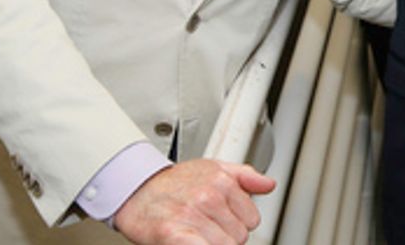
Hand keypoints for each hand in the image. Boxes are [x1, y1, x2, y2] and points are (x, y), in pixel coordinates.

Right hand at [113, 159, 275, 243]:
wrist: (135, 191)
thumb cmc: (174, 183)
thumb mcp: (213, 168)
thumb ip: (245, 176)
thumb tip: (269, 184)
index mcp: (222, 182)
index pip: (251, 219)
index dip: (238, 224)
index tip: (223, 222)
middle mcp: (209, 197)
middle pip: (239, 236)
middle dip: (226, 237)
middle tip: (207, 229)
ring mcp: (193, 215)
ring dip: (212, 244)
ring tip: (197, 235)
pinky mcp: (175, 234)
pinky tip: (195, 240)